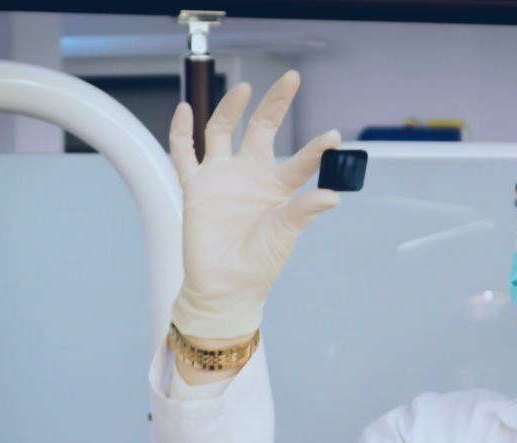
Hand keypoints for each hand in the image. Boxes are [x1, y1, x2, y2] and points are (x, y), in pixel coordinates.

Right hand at [169, 69, 341, 339]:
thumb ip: (305, 210)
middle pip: (261, 128)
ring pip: (223, 131)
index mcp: (277, 187)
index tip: (334, 137)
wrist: (225, 288)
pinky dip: (182, 131)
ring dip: (231, 108)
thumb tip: (333, 195)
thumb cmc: (258, 265)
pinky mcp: (196, 187)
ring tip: (244, 89)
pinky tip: (186, 110)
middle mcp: (250, 175)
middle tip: (291, 79)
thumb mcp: (286, 235)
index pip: (300, 160)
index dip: (316, 148)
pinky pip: (185, 154)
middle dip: (275, 103)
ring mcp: (222, 177)